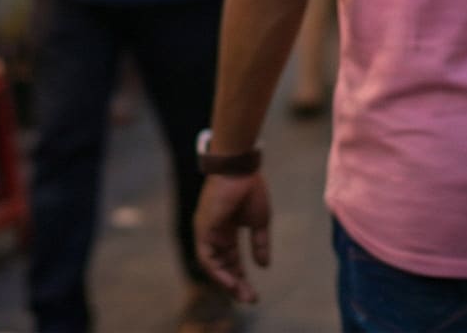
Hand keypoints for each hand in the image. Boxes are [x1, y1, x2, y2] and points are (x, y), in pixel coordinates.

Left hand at [192, 171, 270, 303]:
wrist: (240, 168)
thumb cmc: (250, 188)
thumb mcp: (260, 222)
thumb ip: (259, 244)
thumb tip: (263, 266)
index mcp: (226, 231)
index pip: (232, 260)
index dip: (241, 276)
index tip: (253, 292)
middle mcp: (214, 235)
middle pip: (223, 266)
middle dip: (236, 284)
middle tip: (250, 299)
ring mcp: (206, 233)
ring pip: (213, 266)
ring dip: (227, 282)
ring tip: (242, 294)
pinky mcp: (202, 230)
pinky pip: (207, 258)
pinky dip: (218, 271)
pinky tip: (230, 281)